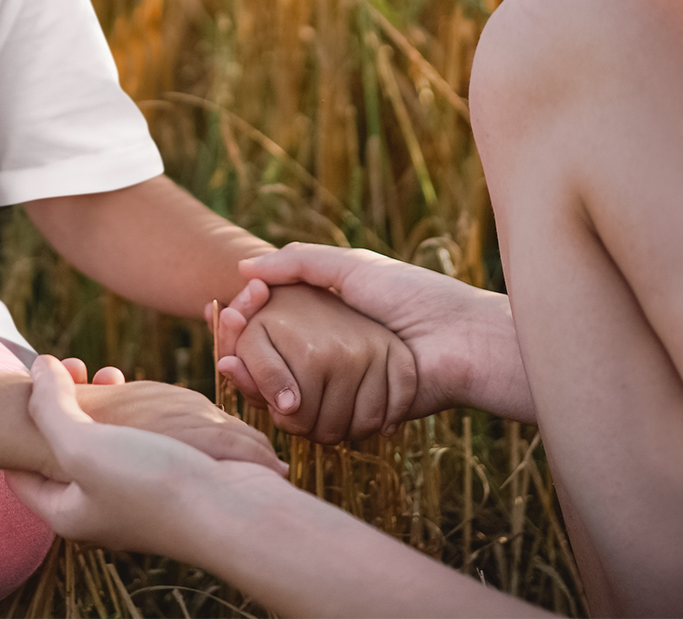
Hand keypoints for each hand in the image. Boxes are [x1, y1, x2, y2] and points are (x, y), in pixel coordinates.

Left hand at [6, 356, 291, 555]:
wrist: (234, 510)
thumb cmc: (152, 485)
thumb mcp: (82, 445)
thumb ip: (50, 406)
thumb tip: (39, 369)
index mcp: (67, 512)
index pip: (20, 472)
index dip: (19, 423)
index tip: (35, 382)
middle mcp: (97, 508)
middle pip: (63, 451)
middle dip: (64, 404)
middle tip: (80, 368)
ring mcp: (134, 495)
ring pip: (103, 442)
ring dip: (101, 404)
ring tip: (112, 373)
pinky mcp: (168, 481)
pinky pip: (138, 442)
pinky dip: (135, 414)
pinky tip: (147, 392)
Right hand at [216, 243, 533, 423]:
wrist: (459, 343)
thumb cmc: (413, 297)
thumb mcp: (351, 268)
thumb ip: (298, 263)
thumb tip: (243, 268)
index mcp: (328, 318)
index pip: (271, 322)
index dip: (244, 320)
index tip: (224, 309)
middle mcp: (330, 354)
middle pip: (270, 361)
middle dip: (242, 355)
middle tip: (223, 349)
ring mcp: (340, 388)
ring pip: (283, 392)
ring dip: (256, 384)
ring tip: (234, 369)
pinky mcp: (352, 416)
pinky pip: (311, 418)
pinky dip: (286, 407)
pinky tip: (267, 396)